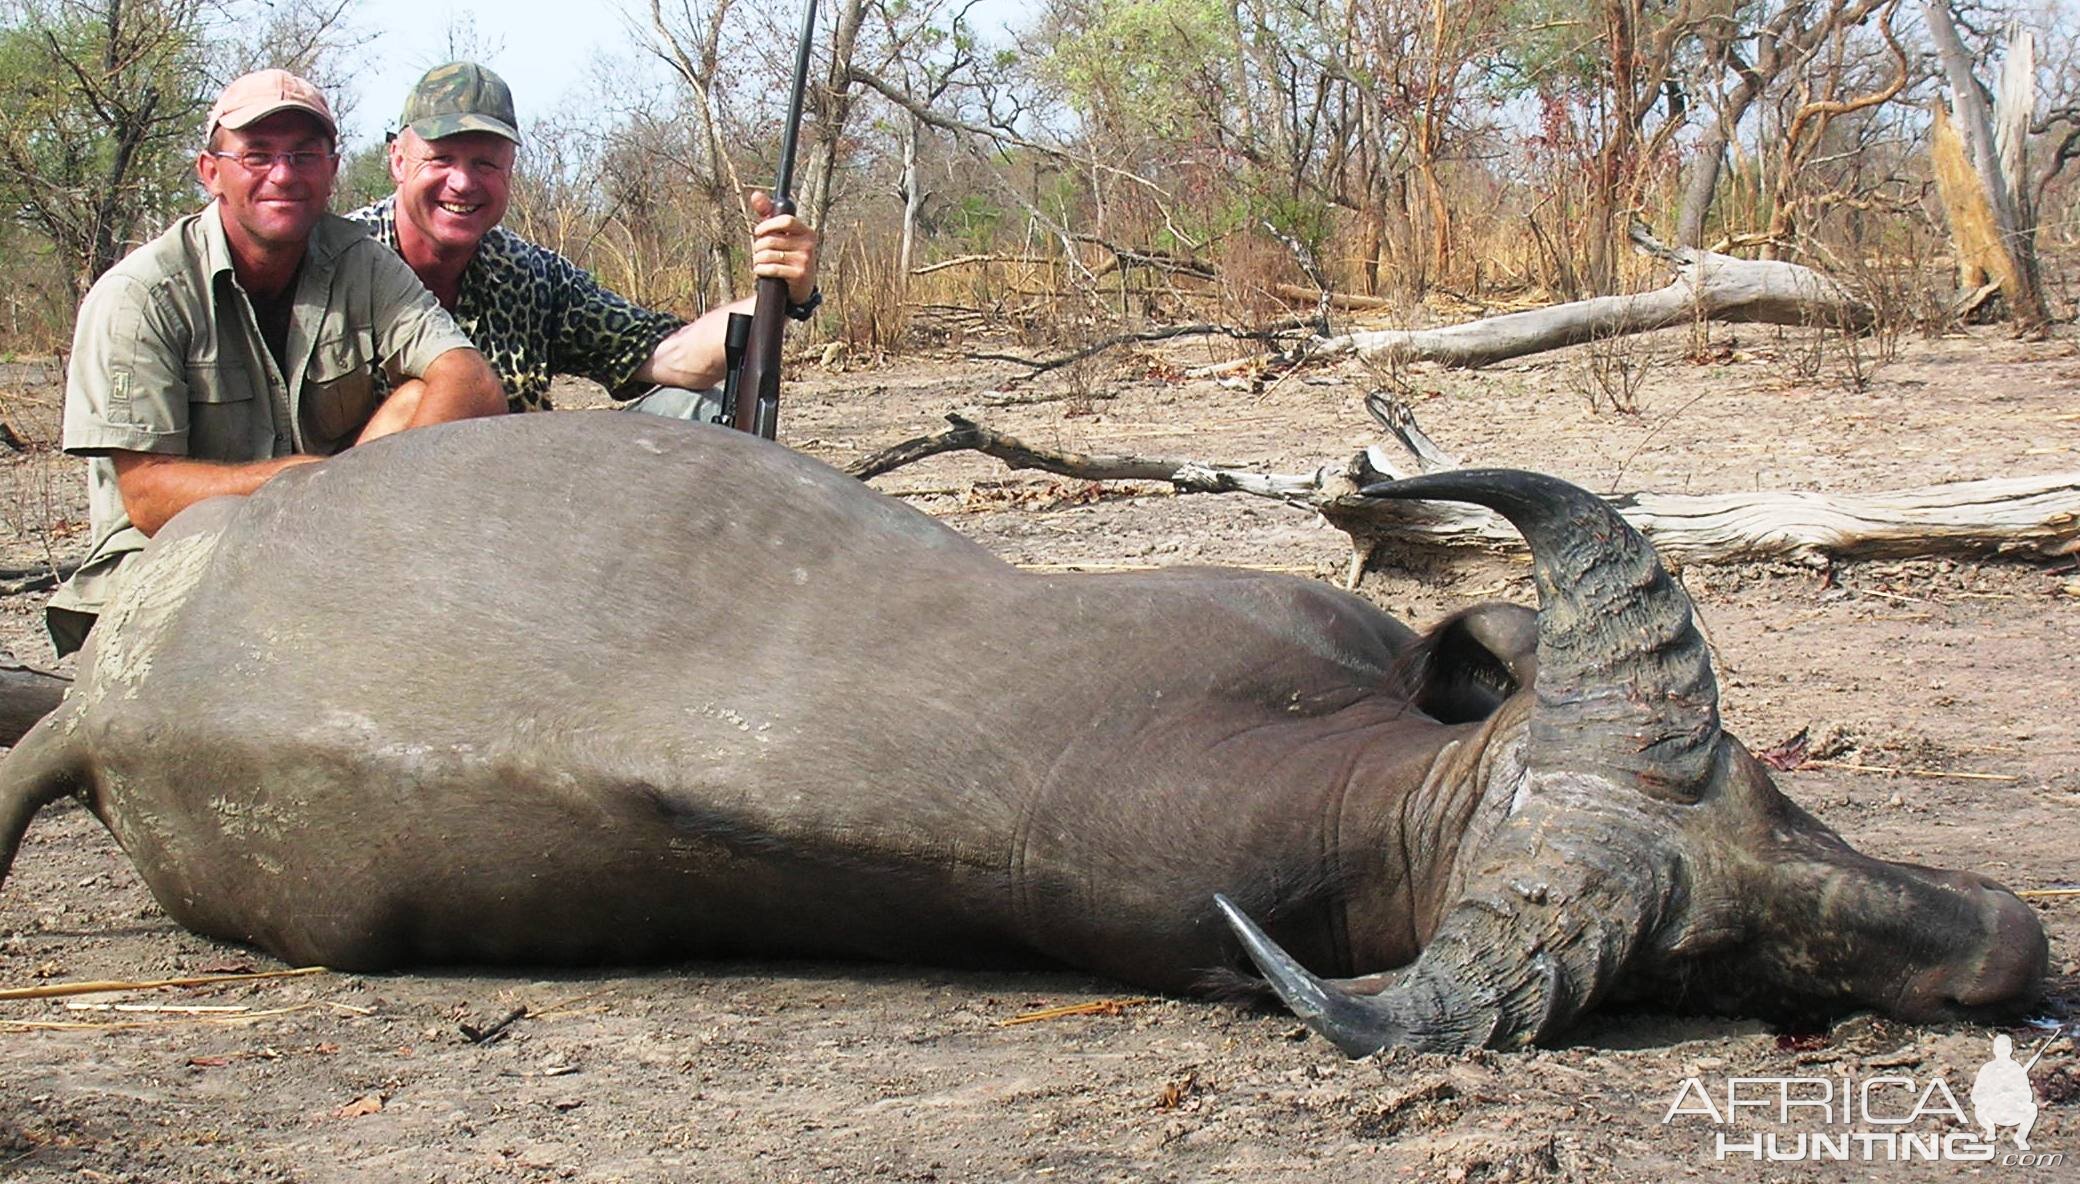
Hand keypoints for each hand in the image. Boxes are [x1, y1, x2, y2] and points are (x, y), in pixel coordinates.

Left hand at [748, 190, 819, 304]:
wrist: (799, 287)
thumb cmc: (787, 256)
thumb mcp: (781, 234)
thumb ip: (769, 213)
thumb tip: (756, 195)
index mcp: (806, 232)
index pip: (786, 220)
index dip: (768, 224)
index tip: (758, 232)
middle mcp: (809, 245)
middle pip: (772, 240)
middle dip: (758, 246)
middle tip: (758, 252)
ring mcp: (805, 261)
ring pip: (769, 255)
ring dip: (757, 259)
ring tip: (759, 262)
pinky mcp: (799, 275)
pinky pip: (772, 268)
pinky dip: (761, 270)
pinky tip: (760, 271)